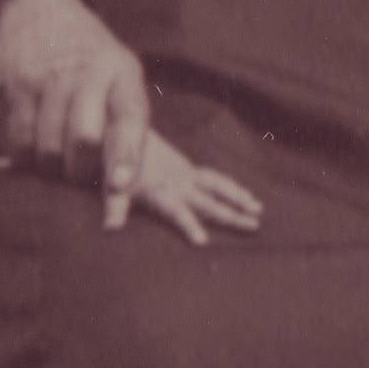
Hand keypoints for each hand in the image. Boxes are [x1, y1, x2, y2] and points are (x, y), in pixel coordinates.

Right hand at [0, 0, 158, 219]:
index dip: (125, 157)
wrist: (41, 9)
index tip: (119, 187)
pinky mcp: (18, 84)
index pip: (130, 118)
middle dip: (82, 172)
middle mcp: (90, 73)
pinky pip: (20, 138)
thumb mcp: (118, 79)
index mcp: (124, 73)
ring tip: (57, 164)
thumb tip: (120, 194)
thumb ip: (124, 128)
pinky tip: (32, 154)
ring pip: (50, 145)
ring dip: (52, 169)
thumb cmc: (89, 61)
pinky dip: (25, 158)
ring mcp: (51, 78)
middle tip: (81, 177)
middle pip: (84, 139)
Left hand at [117, 132, 268, 248]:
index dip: (189, 226)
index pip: (177, 212)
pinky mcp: (187, 168)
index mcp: (159, 190)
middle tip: (255, 225)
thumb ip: (115, 205)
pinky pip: (214, 178)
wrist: (123, 125)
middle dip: (232, 214)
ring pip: (217, 185)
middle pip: (209, 201)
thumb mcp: (112, 185)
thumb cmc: (115, 160)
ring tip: (259, 208)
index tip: (203, 242)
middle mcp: (177, 182)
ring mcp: (185, 173)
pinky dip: (230, 186)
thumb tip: (110, 228)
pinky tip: (243, 195)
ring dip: (238, 197)